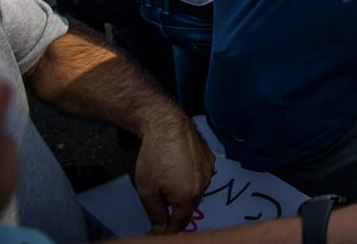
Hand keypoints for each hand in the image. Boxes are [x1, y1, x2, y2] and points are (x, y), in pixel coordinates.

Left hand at [134, 110, 214, 233]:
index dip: (166, 230)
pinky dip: (189, 177)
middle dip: (173, 208)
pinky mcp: (210, 159)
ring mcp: (209, 171)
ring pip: (194, 191)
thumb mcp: (146, 189)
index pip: (179, 223)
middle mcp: (203, 185)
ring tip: (166, 178)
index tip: (157, 232)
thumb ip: (155, 213)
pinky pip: (200, 176)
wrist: (167, 124)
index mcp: (188, 196)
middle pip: (188, 207)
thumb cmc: (155, 154)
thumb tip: (161, 229)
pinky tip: (177, 168)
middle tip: (158, 200)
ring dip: (182, 192)